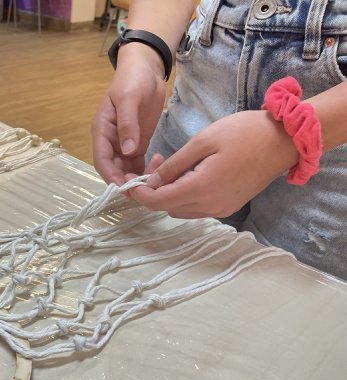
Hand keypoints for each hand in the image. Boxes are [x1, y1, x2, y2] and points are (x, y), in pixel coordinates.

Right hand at [91, 43, 166, 184]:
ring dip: (135, 178)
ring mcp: (123, 143)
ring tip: (152, 182)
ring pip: (125, 169)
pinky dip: (145, 170)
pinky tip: (158, 170)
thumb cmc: (133, 79)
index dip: (110, 175)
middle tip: (143, 190)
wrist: (146, 68)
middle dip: (124, 181)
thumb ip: (127, 124)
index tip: (123, 187)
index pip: (101, 159)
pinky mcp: (137, 143)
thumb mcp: (129, 98)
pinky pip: (137, 163)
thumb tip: (127, 151)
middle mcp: (110, 141)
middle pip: (112, 168)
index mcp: (102, 130)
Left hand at [125, 110, 299, 217]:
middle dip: (154, 190)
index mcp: (201, 189)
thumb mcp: (202, 142)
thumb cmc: (244, 133)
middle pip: (167, 208)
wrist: (285, 140)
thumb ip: (175, 165)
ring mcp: (221, 209)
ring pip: (181, 210)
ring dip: (169, 193)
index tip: (131, 180)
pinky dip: (185, 195)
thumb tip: (152, 182)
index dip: (140, 193)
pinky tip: (187, 175)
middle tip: (156, 163)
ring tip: (170, 167)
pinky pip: (197, 208)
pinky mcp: (229, 206)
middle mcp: (210, 207)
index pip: (158, 202)